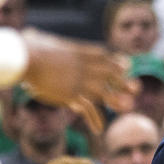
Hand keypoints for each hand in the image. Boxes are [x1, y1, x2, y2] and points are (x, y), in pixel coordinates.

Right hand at [21, 29, 138, 133]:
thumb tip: (30, 33)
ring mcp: (80, 82)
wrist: (27, 58)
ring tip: (127, 107)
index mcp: (80, 53)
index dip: (116, 62)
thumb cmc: (28, 47)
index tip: (126, 66)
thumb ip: (40, 38)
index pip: (104, 57)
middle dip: (123, 81)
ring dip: (117, 100)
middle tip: (136, 87)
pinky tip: (99, 129)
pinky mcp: (72, 95)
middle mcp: (85, 67)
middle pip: (111, 75)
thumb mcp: (40, 40)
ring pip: (106, 93)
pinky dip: (94, 120)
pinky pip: (88, 109)